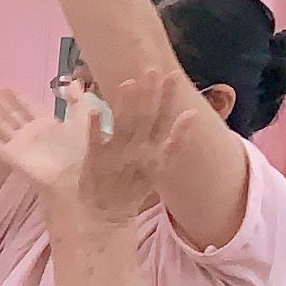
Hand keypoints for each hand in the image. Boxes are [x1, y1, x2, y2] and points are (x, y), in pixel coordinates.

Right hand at [0, 84, 93, 199]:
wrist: (69, 177)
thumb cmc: (79, 150)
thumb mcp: (83, 119)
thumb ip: (77, 100)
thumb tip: (72, 81)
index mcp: (47, 123)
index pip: (29, 106)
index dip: (18, 96)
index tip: (6, 86)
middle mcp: (30, 131)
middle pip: (11, 112)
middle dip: (0, 101)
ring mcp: (18, 143)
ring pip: (0, 123)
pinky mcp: (9, 155)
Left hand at [79, 69, 184, 223]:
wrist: (107, 216)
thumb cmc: (133, 188)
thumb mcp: (160, 167)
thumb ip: (176, 141)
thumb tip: (192, 114)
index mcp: (153, 151)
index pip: (163, 119)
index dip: (168, 98)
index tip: (172, 74)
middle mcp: (137, 151)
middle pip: (144, 119)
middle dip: (149, 95)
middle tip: (151, 69)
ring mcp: (115, 156)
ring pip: (123, 126)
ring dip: (126, 104)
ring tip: (129, 82)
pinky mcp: (94, 162)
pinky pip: (95, 142)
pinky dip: (96, 128)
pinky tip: (95, 110)